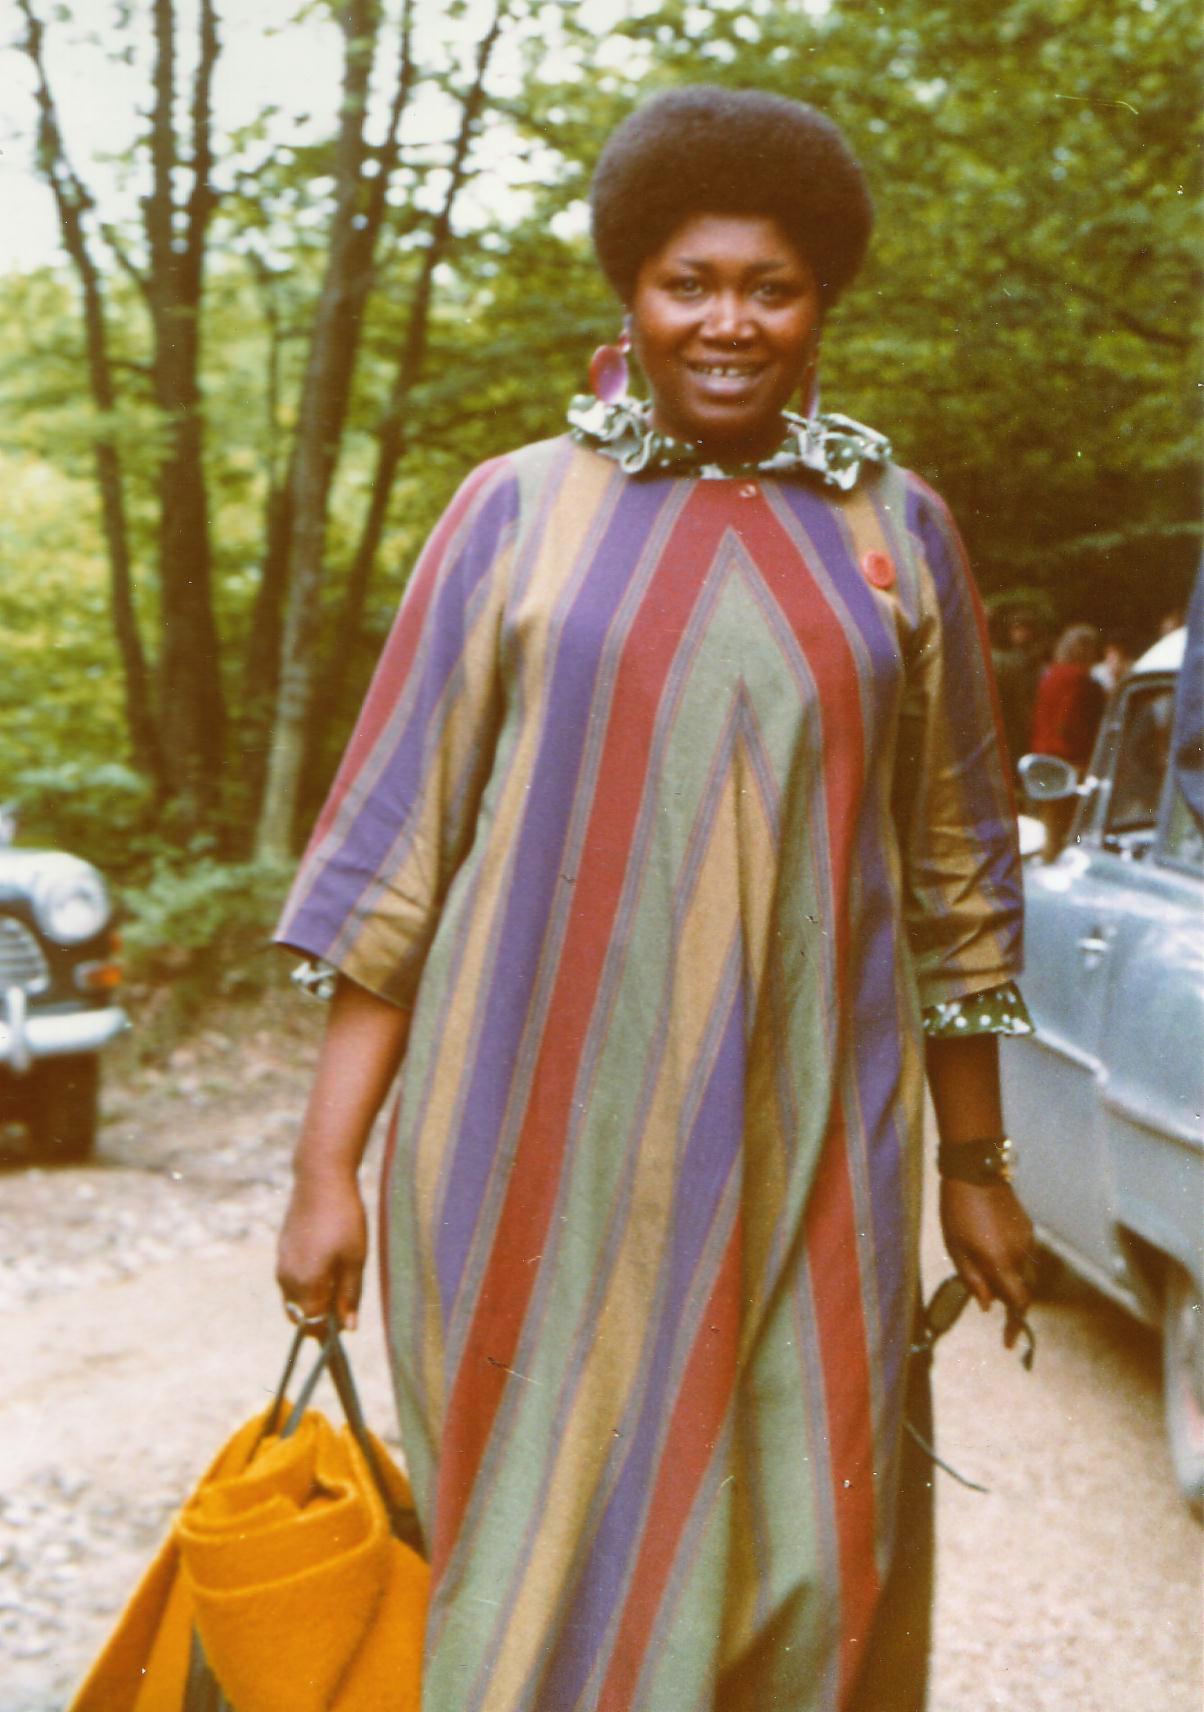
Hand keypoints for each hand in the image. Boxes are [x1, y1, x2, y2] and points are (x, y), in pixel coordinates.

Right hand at [276, 1166, 367, 1331]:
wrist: (319, 1179)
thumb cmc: (345, 1219)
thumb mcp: (356, 1260)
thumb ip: (349, 1296)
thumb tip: (347, 1329)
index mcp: (306, 1285)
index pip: (312, 1328)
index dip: (327, 1338)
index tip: (341, 1343)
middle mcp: (287, 1280)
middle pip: (301, 1317)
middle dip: (319, 1320)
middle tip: (346, 1305)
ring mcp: (281, 1265)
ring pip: (295, 1299)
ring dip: (313, 1300)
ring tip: (340, 1277)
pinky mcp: (281, 1252)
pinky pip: (292, 1280)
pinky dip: (307, 1283)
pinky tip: (327, 1261)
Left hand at [939, 1178, 1034, 1348]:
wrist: (975, 1172)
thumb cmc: (957, 1210)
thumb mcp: (955, 1248)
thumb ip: (973, 1280)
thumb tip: (987, 1306)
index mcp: (1000, 1262)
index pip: (1017, 1304)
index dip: (1015, 1327)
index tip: (1009, 1344)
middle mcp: (1020, 1255)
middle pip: (1025, 1292)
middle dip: (1013, 1305)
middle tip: (993, 1305)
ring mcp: (1027, 1240)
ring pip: (1028, 1274)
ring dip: (1014, 1283)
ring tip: (989, 1276)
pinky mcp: (1028, 1228)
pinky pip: (1026, 1256)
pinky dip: (1015, 1264)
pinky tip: (994, 1252)